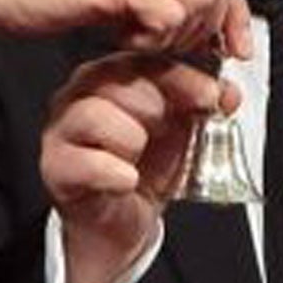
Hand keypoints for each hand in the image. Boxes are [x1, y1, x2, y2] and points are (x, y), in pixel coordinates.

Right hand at [42, 52, 230, 282]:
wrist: (120, 222)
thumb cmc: (144, 169)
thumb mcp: (180, 130)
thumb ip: (200, 105)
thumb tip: (227, 92)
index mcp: (109, 76)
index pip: (144, 60)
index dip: (182, 77)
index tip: (212, 96)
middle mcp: (78, 94)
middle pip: (119, 82)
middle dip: (155, 110)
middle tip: (164, 132)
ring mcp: (61, 129)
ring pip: (97, 115)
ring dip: (132, 141)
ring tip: (137, 159)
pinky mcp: (55, 166)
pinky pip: (89, 162)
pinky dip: (116, 174)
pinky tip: (128, 181)